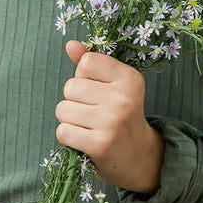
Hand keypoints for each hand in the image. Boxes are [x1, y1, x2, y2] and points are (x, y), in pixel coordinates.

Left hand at [56, 39, 164, 193]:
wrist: (140, 157)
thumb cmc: (121, 116)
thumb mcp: (114, 86)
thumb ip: (92, 64)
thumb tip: (70, 45)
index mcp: (129, 78)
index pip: (86, 62)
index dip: (85, 78)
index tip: (99, 92)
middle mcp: (123, 98)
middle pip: (70, 87)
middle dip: (74, 101)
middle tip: (94, 114)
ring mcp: (112, 121)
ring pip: (62, 109)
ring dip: (70, 120)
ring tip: (90, 127)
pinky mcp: (100, 144)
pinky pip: (63, 131)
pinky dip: (69, 137)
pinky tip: (85, 140)